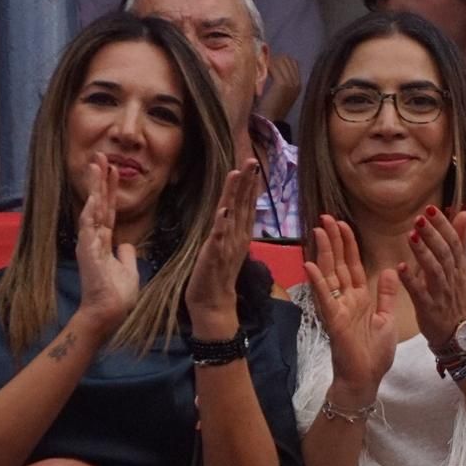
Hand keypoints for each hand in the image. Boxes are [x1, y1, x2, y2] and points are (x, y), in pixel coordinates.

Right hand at [73, 159, 140, 336]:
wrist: (110, 313)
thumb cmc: (118, 294)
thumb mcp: (128, 268)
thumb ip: (125, 254)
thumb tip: (126, 243)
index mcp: (105, 240)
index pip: (108, 208)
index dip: (110, 188)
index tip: (111, 168)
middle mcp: (95, 238)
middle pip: (99, 203)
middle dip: (99, 179)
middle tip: (99, 155)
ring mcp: (90, 243)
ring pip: (92, 208)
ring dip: (94, 187)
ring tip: (96, 165)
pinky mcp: (88, 251)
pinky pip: (89, 227)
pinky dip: (91, 210)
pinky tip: (93, 195)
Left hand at [184, 160, 260, 328]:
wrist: (213, 304)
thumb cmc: (217, 275)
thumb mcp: (226, 246)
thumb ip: (231, 228)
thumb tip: (232, 211)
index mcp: (239, 234)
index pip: (246, 205)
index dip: (249, 184)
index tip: (252, 164)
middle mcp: (237, 237)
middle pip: (242, 205)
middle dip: (246, 182)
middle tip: (251, 160)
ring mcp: (227, 247)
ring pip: (232, 215)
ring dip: (235, 195)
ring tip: (238, 175)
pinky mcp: (214, 257)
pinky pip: (218, 238)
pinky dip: (222, 224)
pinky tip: (223, 211)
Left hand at [258, 54, 302, 121]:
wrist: (270, 120)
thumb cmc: (271, 107)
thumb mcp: (281, 92)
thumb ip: (282, 79)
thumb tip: (274, 63)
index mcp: (298, 84)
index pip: (293, 62)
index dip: (282, 60)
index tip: (271, 62)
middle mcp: (297, 82)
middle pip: (288, 60)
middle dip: (276, 58)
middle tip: (265, 62)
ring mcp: (291, 83)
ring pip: (281, 61)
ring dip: (270, 61)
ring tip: (262, 65)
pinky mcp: (282, 83)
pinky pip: (274, 67)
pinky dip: (267, 65)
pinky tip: (261, 68)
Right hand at [304, 216, 399, 400]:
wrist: (366, 378)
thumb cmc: (374, 353)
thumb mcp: (387, 319)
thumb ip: (387, 295)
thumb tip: (392, 269)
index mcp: (360, 298)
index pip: (353, 265)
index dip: (348, 245)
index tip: (343, 224)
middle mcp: (345, 299)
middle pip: (339, 264)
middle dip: (333, 241)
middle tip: (326, 218)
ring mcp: (337, 308)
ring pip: (330, 275)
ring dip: (324, 253)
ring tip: (318, 231)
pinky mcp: (333, 320)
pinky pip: (324, 298)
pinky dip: (318, 282)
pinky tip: (310, 264)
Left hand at [399, 206, 465, 350]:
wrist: (459, 335)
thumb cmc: (456, 299)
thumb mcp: (461, 269)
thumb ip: (461, 241)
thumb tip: (463, 213)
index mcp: (459, 267)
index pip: (454, 242)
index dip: (443, 225)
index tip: (431, 208)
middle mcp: (452, 278)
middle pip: (445, 253)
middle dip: (432, 234)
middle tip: (420, 218)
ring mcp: (442, 294)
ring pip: (435, 270)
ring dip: (423, 253)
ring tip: (411, 236)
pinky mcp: (430, 309)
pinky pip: (420, 293)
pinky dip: (411, 280)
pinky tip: (400, 268)